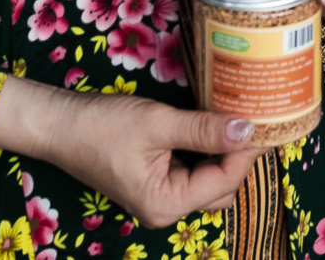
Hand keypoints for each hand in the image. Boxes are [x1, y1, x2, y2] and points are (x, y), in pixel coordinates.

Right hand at [0, 76, 260, 227]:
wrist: (57, 124)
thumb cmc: (101, 126)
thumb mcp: (157, 123)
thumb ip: (204, 129)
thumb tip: (248, 129)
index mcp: (165, 203)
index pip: (224, 180)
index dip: (247, 150)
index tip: (267, 119)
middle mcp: (165, 208)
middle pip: (222, 186)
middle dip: (239, 154)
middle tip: (257, 116)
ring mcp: (160, 196)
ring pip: (209, 179)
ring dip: (223, 151)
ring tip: (239, 117)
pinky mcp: (155, 181)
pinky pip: (192, 171)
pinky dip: (206, 150)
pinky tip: (214, 124)